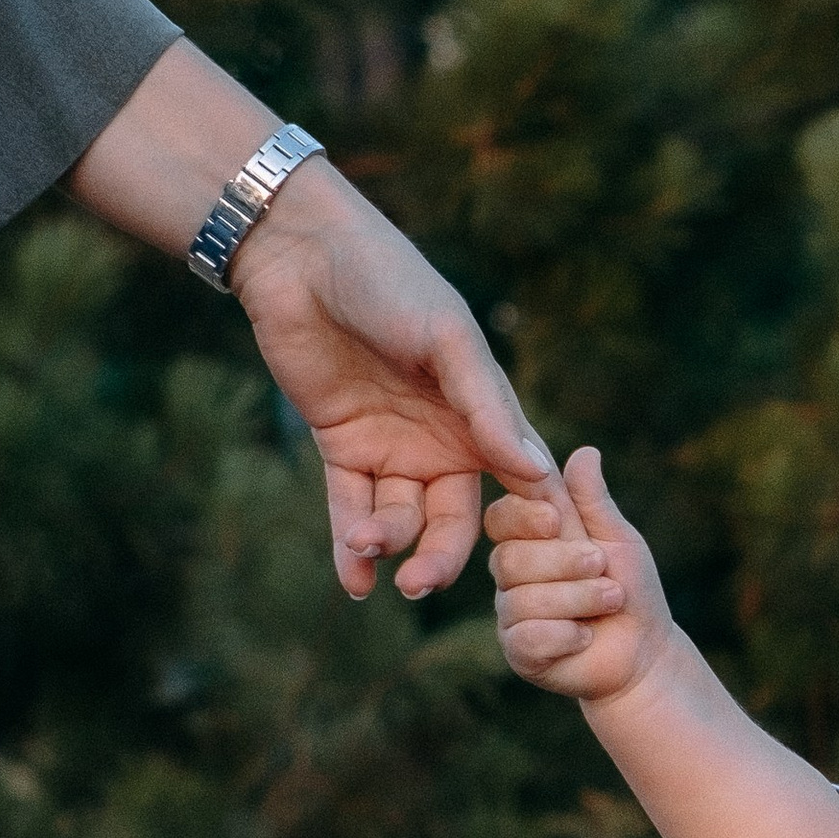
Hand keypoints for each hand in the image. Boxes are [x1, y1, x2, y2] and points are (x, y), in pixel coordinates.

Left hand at [67, 38, 554, 599]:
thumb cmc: (390, 281)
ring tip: (368, 551)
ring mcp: (391, 447)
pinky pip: (350, 508)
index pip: (515, 486)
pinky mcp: (340, 447)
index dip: (524, 527)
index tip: (528, 569)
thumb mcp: (447, 341)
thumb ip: (487, 408)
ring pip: (399, 518)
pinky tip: (354, 579)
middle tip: (419, 583)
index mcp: (483, 415)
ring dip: (386, 545)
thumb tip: (537, 473)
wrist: (301, 254)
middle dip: (439, 556)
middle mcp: (443, 439)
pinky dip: (351, 547)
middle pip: (452, 520)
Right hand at [488, 446, 670, 703]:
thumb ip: (594, 501)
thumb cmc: (632, 589)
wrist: (646, 651)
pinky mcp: (521, 653)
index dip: (521, 517)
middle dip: (564, 562)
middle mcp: (513, 576)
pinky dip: (566, 635)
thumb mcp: (618, 538)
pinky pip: (527, 638)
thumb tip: (586, 451)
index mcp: (529, 541)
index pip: (500, 518)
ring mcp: (513, 616)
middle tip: (603, 566)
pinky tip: (586, 636)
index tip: (556, 521)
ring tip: (611, 599)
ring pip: (521, 600)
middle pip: (507, 560)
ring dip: (578, 598)